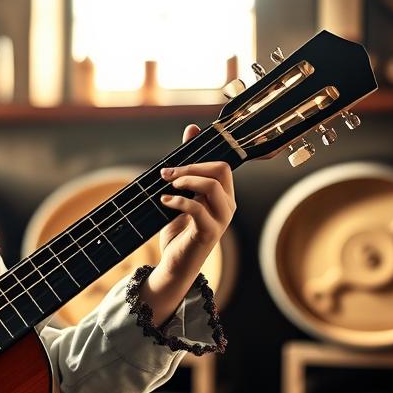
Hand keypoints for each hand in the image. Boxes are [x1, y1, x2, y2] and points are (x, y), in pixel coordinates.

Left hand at [157, 123, 236, 281]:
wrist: (175, 264)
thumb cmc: (178, 230)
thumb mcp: (181, 195)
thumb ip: (187, 166)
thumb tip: (192, 129)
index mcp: (223, 196)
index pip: (221, 166)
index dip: (197, 160)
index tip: (171, 165)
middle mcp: (227, 205)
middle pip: (220, 171)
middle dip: (191, 167)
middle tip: (167, 174)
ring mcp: (221, 219)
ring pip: (213, 186)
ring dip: (187, 181)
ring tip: (168, 186)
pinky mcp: (209, 232)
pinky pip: (197, 209)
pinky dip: (178, 201)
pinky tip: (164, 201)